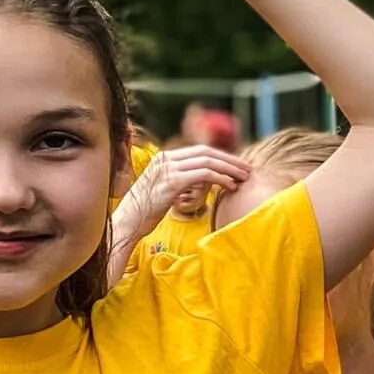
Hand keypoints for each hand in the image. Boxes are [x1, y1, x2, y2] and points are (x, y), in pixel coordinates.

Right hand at [122, 147, 250, 229]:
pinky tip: (231, 186)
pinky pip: (204, 175)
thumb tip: (203, 182)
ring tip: (244, 178)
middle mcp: (166, 159)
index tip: (237, 166)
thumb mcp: (164, 191)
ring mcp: (168, 169)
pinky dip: (221, 178)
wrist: (127, 223)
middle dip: (230, 160)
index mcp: (164, 158)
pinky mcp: (172, 182)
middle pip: (206, 152)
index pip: (199, 151)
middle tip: (247, 169)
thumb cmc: (145, 212)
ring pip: (208, 161)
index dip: (221, 157)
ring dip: (230, 169)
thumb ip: (181, 181)